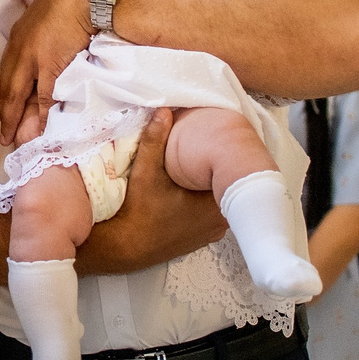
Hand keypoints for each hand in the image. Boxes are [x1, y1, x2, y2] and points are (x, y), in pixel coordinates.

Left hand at [0, 0, 91, 143]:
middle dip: (7, 115)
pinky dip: (41, 116)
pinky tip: (39, 130)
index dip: (6, 95)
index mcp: (17, 36)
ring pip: (21, 97)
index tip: (6, 113)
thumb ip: (31, 4)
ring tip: (18, 141)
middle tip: (6, 138)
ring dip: (19, 121)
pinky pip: (43, 98)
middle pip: (8, 89)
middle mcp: (19, 50)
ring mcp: (32, 59)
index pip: (7, 73)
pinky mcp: (49, 66)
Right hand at [76, 109, 228, 270]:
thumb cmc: (138, 212)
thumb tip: (164, 111)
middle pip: (227, 187)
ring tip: (201, 167)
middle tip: (209, 150)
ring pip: (220, 200)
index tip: (217, 143)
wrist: (126, 248)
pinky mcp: (203, 238)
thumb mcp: (145, 172)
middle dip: (218, 170)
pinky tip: (193, 190)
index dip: (225, 158)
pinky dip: (206, 202)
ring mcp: (213, 232)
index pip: (232, 174)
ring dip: (212, 187)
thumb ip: (154, 141)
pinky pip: (213, 213)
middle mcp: (220, 221)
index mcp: (214, 203)